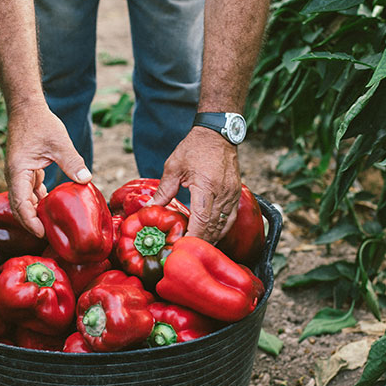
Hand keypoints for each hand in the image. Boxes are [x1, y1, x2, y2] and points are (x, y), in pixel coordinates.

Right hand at [5, 102, 91, 237]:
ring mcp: (19, 174)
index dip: (30, 222)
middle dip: (32, 223)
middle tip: (50, 236)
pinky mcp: (26, 171)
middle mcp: (15, 176)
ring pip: (24, 201)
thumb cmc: (40, 122)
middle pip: (20, 207)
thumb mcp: (59, 142)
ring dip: (36, 213)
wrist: (27, 108)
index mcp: (18, 172)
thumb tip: (86, 179)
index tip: (42, 232)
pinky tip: (52, 207)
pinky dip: (39, 201)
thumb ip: (72, 161)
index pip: (20, 204)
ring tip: (53, 226)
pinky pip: (30, 191)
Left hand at [150, 126, 240, 242]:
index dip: (192, 237)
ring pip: (223, 226)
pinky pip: (230, 219)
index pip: (202, 221)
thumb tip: (149, 207)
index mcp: (206, 187)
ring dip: (210, 238)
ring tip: (196, 247)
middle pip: (213, 228)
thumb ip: (163, 190)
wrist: (217, 134)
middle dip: (200, 242)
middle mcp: (222, 193)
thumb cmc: (195, 148)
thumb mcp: (174, 167)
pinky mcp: (236, 195)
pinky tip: (211, 236)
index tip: (181, 247)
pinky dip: (220, 230)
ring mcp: (232, 195)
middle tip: (185, 252)